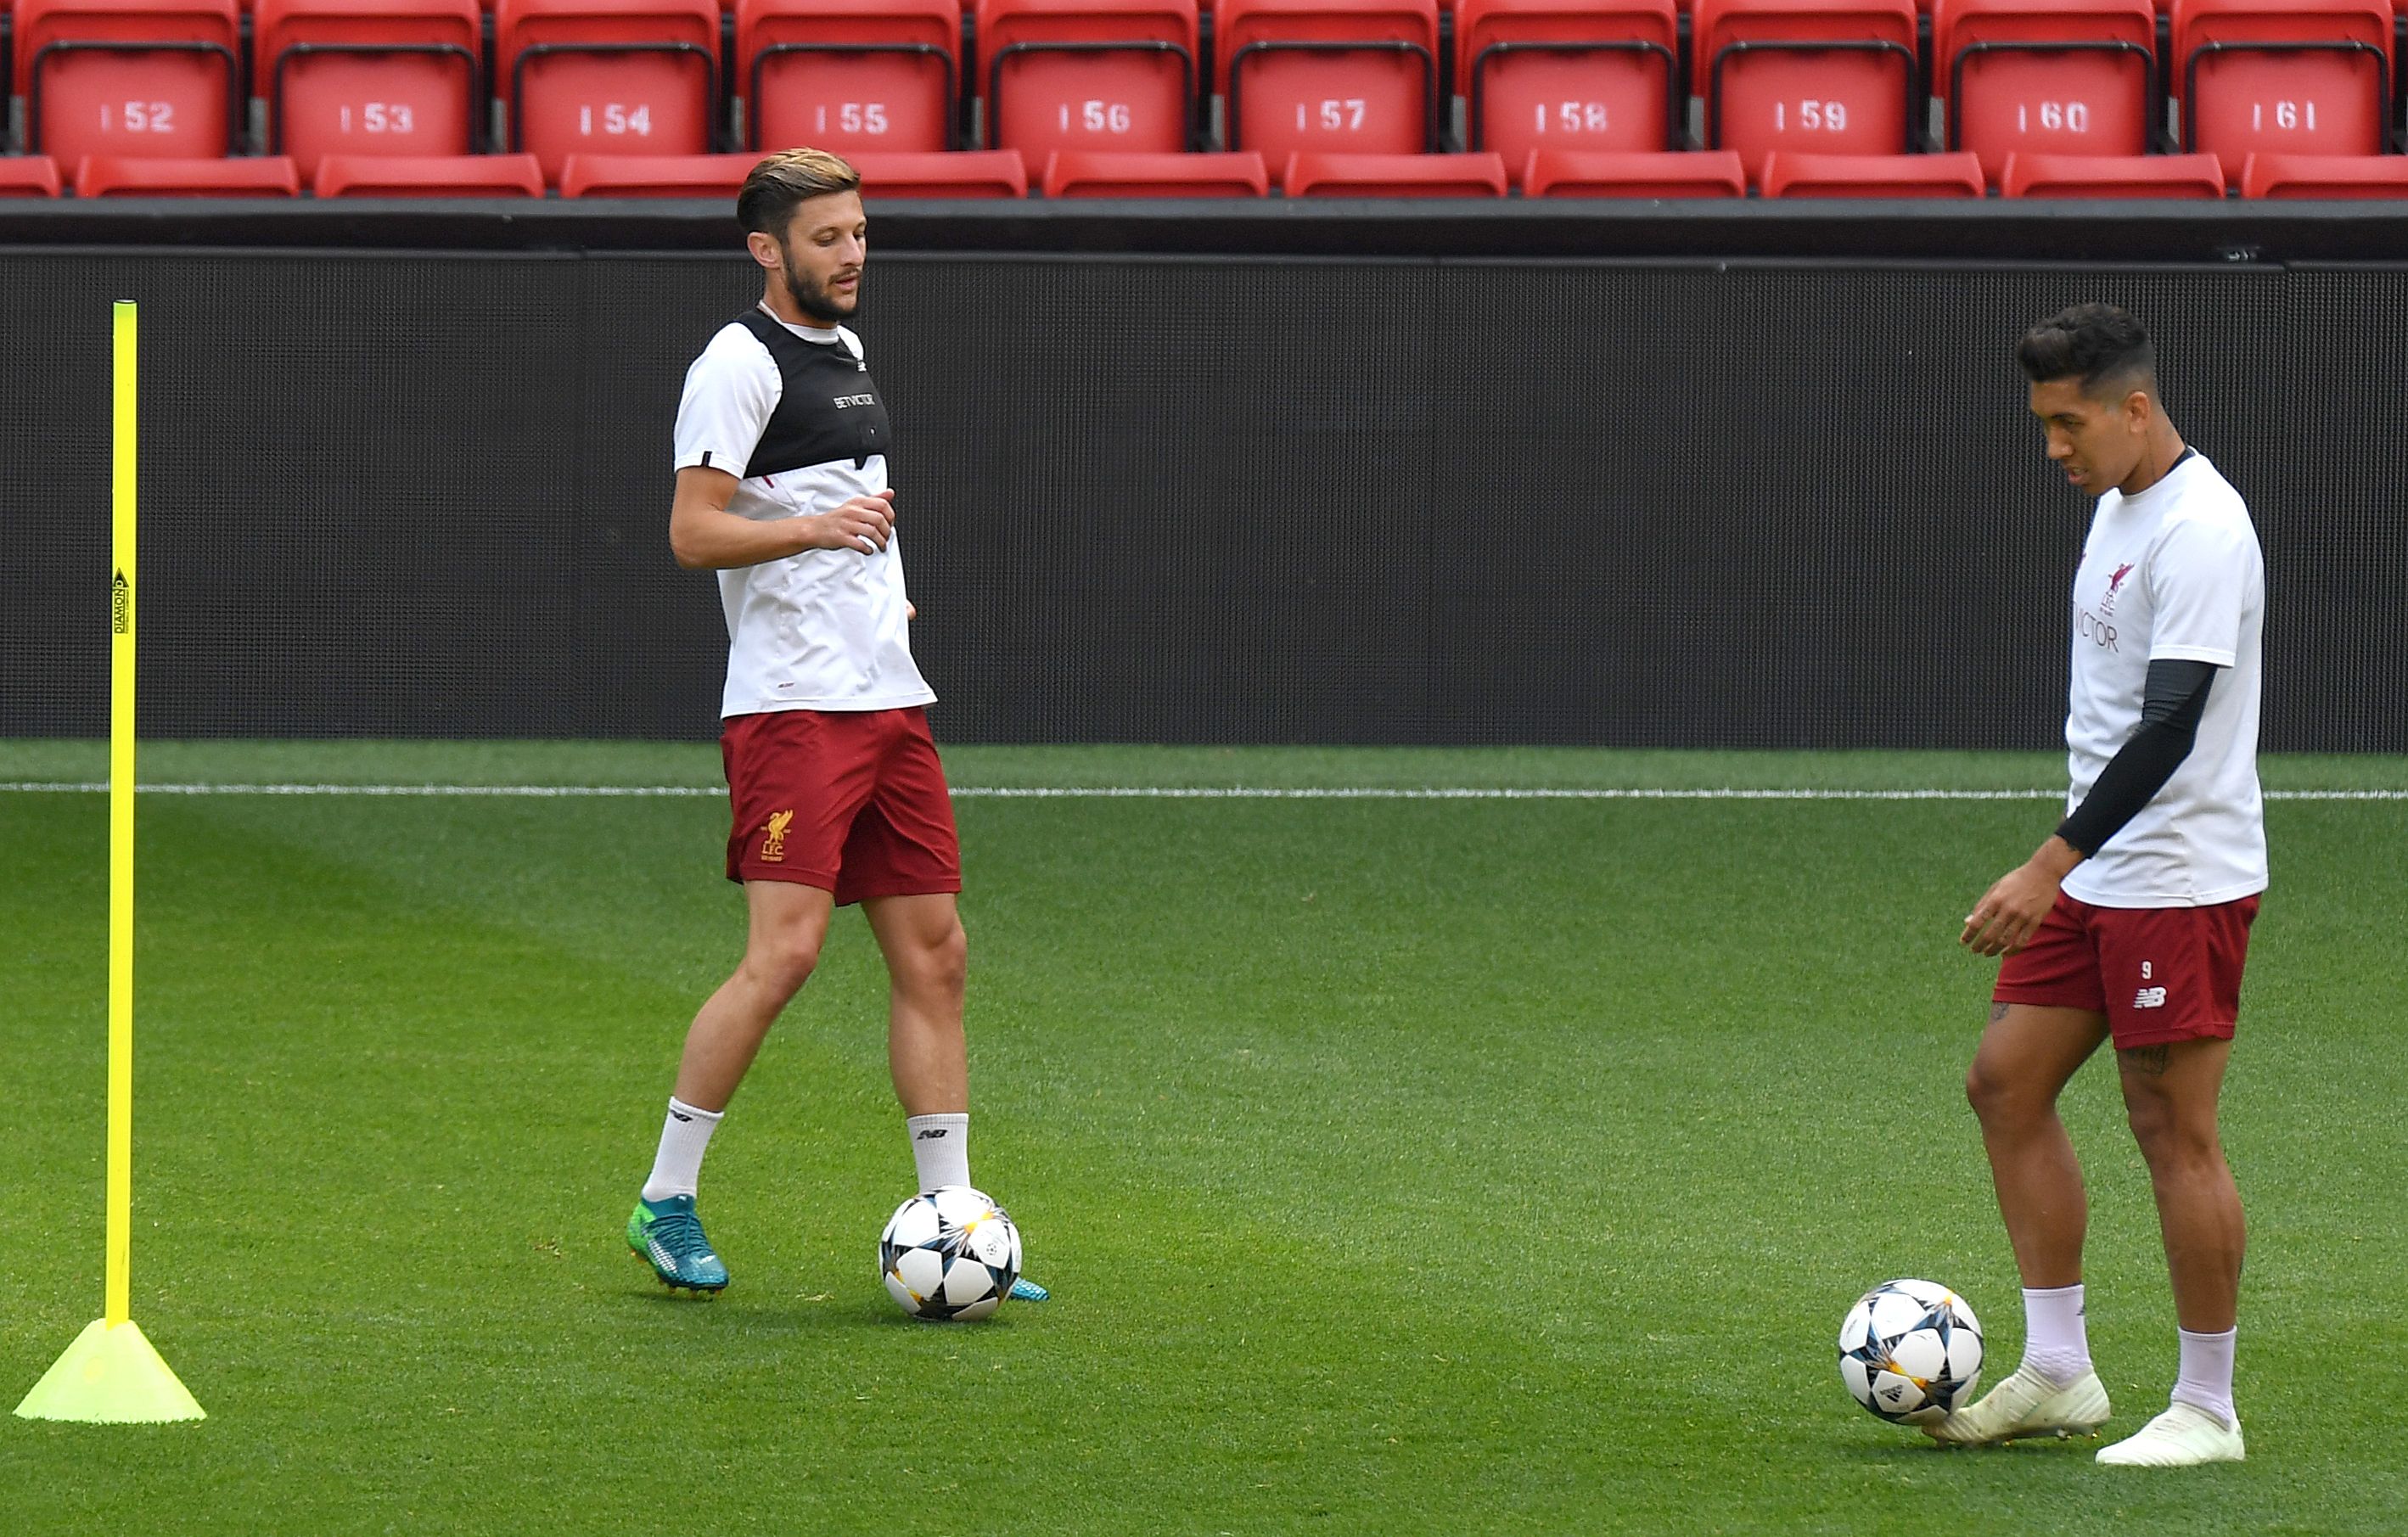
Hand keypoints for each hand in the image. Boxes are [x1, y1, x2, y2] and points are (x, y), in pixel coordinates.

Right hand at [802, 489, 895, 554]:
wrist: (815, 528)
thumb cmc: (837, 518)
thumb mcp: (856, 504)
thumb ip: (874, 499)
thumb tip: (890, 493)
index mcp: (858, 502)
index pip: (882, 505)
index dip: (891, 516)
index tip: (890, 524)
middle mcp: (853, 511)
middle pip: (879, 519)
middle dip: (887, 532)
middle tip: (886, 538)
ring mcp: (846, 524)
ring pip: (871, 532)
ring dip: (880, 542)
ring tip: (881, 547)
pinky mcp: (841, 537)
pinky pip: (859, 544)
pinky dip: (867, 549)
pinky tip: (869, 550)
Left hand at [1960, 839, 2080, 956]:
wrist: (2043, 873)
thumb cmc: (2016, 880)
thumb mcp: (1996, 888)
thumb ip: (1982, 905)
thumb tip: (1967, 922)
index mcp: (1996, 899)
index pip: (1977, 922)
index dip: (1968, 934)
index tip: (1963, 942)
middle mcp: (2009, 909)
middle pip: (1990, 934)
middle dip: (1979, 945)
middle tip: (1975, 950)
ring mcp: (2023, 916)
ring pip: (2006, 940)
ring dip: (1994, 950)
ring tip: (1987, 953)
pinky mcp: (2036, 921)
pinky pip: (2022, 941)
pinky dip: (2012, 950)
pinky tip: (2005, 954)